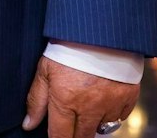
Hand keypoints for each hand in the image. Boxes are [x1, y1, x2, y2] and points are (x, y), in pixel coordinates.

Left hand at [22, 54, 137, 136]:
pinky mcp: (128, 98)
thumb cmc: (68, 47)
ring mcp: (110, 104)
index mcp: (65, 100)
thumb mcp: (45, 70)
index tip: (57, 136)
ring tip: (86, 106)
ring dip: (93, 123)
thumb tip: (29, 125)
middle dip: (74, 134)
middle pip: (81, 137)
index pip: (60, 137)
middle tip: (70, 123)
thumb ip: (36, 100)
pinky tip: (103, 98)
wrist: (100, 30)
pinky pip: (120, 117)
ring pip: (101, 129)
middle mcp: (89, 107)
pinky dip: (111, 113)